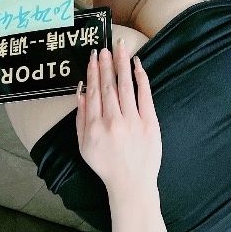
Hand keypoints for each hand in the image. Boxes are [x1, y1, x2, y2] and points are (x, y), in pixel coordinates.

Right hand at [76, 41, 161, 197]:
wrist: (132, 183)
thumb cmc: (105, 165)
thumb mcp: (83, 145)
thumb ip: (80, 118)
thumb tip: (80, 91)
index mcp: (94, 127)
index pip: (93, 92)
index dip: (93, 72)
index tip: (93, 57)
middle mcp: (113, 122)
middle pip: (108, 86)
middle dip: (106, 64)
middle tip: (104, 48)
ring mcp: (133, 121)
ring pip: (125, 86)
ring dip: (121, 64)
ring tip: (119, 48)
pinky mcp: (150, 123)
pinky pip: (144, 95)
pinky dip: (140, 78)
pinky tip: (136, 64)